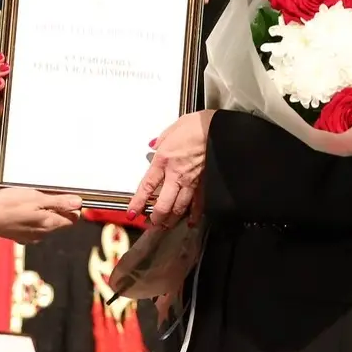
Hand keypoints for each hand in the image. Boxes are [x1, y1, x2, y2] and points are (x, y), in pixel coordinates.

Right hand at [0, 187, 82, 242]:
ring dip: (42, 211)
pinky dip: (31, 217)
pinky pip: (31, 226)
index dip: (72, 207)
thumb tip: (79, 203)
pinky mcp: (18, 236)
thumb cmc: (9, 205)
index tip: (65, 195)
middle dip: (57, 208)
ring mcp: (29, 237)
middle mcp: (41, 234)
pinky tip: (21, 208)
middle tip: (45, 193)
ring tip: (31, 198)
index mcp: (49, 225)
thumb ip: (59, 202)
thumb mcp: (36, 198)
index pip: (72, 219)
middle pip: (58, 221)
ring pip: (44, 223)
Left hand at [129, 110, 213, 228]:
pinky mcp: (205, 183)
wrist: (219, 129)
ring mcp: (191, 181)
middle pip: (163, 204)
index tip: (132, 213)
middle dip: (156, 218)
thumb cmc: (198, 125)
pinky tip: (190, 221)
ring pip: (179, 208)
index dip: (138, 202)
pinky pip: (198, 204)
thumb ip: (162, 139)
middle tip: (151, 223)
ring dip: (171, 219)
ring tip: (166, 225)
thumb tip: (154, 144)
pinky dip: (194, 215)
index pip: (147, 187)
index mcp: (163, 160)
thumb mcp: (174, 127)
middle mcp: (176, 174)